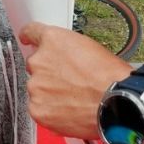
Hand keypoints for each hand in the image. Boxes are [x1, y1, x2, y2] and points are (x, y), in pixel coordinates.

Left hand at [19, 24, 131, 140]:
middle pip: (36, 65)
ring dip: (49, 92)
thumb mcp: (89, 48)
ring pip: (37, 88)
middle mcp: (39, 61)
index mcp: (52, 40)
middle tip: (70, 82)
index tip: (27, 40)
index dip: (29, 37)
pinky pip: (39, 108)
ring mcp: (36, 86)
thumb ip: (66, 50)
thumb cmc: (110, 76)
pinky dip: (50, 110)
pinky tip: (69, 110)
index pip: (30, 32)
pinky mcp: (37, 108)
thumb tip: (62, 57)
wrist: (117, 102)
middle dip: (49, 72)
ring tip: (74, 99)